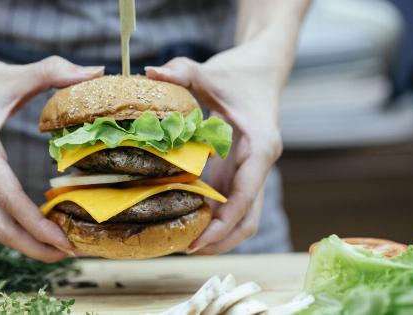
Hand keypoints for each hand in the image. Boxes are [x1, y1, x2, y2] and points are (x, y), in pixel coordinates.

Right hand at [0, 52, 103, 261]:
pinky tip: (45, 222)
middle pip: (1, 228)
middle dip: (35, 248)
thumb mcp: (11, 74)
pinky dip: (21, 225)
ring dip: (28, 241)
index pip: (9, 199)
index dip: (38, 225)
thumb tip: (96, 72)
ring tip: (63, 245)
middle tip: (71, 253)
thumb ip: (54, 71)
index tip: (65, 241)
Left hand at [146, 44, 283, 254]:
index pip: (246, 195)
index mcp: (260, 146)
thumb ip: (182, 71)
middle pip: (249, 218)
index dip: (224, 223)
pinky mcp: (242, 173)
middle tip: (186, 249)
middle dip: (222, 240)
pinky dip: (214, 219)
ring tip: (184, 243)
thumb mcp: (210, 71)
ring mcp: (252, 172)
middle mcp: (260, 165)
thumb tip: (150, 73)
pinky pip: (232, 205)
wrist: (262, 71)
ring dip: (219, 235)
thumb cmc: (238, 73)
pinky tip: (187, 220)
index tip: (199, 242)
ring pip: (244, 217)